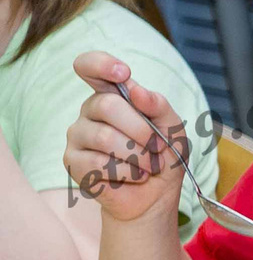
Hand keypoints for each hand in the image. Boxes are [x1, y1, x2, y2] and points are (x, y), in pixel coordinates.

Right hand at [64, 53, 195, 226]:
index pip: (89, 66)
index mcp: (111, 95)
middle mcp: (90, 111)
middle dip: (142, 130)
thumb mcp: (174, 129)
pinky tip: (134, 177)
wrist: (156, 196)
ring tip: (149, 166)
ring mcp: (77, 135)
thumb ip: (159, 106)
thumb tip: (137, 90)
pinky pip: (98, 163)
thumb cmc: (163, 158)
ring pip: (105, 137)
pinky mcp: (72, 161)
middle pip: (107, 105)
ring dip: (139, 156)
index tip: (123, 73)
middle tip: (156, 147)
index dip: (101, 64)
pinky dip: (128, 173)